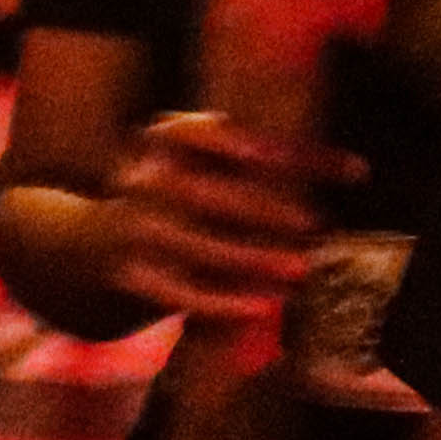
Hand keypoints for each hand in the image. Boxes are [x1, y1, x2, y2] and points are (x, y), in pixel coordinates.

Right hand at [98, 111, 360, 325]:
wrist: (81, 250)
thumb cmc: (170, 204)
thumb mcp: (199, 169)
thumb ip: (268, 164)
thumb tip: (358, 169)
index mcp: (164, 139)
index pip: (210, 134)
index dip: (259, 145)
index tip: (310, 161)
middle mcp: (144, 179)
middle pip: (211, 192)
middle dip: (264, 207)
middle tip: (312, 221)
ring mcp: (134, 230)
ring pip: (203, 246)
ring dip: (255, 258)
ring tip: (300, 269)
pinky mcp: (131, 278)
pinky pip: (183, 292)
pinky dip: (225, 300)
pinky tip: (262, 305)